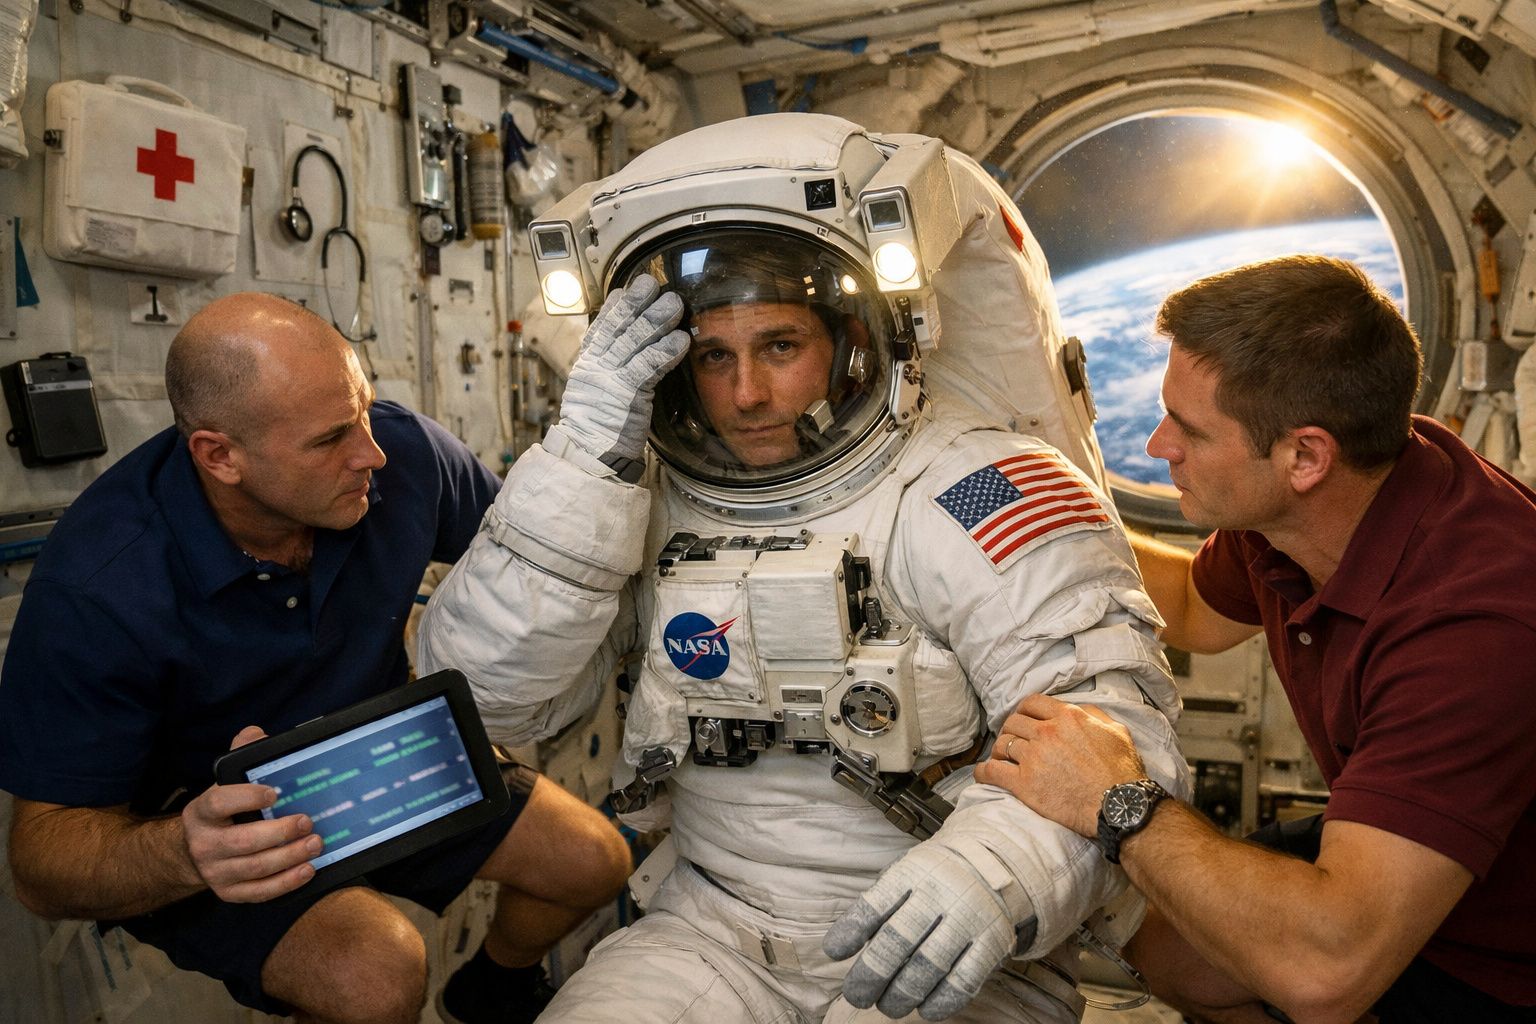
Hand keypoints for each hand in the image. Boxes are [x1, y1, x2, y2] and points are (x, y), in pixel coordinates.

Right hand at [180, 726, 321, 901]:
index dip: (246, 798)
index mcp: (201, 813)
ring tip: (315, 844)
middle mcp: (204, 844)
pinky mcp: (229, 893)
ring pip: (255, 868)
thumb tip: (258, 734)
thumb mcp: (224, 783)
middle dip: (279, 833)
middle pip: (242, 842)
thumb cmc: (223, 812)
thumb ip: (240, 755)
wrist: (196, 850)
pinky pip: (260, 892)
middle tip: (307, 821)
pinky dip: (286, 883)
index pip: (218, 803)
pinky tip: (307, 870)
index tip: (275, 793)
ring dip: (289, 857)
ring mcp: (215, 872)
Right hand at [555, 274, 688, 466]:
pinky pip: (648, 367)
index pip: (601, 329)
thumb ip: (608, 373)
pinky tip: (680, 341)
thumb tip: (622, 354)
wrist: (588, 455)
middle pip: (618, 328)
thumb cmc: (597, 431)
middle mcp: (597, 368)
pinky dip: (665, 352)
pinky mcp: (626, 394)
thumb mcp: (597, 395)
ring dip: (657, 321)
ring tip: (675, 305)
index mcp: (589, 367)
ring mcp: (610, 379)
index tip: (625, 290)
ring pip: (634, 342)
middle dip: (637, 303)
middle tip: (653, 284)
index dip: (614, 308)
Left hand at [824, 839, 1032, 1020]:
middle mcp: (939, 894)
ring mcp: (968, 917)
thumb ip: (881, 905)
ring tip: (888, 1006)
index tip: (835, 953)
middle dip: (871, 975)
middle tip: (857, 995)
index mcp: (911, 873)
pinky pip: (964, 979)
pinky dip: (942, 1001)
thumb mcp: (906, 874)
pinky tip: (925, 1009)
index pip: (875, 905)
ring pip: (929, 965)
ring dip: (903, 994)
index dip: (850, 931)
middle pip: (898, 941)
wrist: (996, 862)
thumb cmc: (934, 878)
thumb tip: (846, 949)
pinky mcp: (992, 941)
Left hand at [974, 694, 1145, 837]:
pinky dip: (984, 772)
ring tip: (1001, 759)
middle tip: (1013, 742)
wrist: (1120, 807)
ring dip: (999, 751)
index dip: (1024, 711)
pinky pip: (992, 771)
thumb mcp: (1116, 732)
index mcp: (1067, 717)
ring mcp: (1033, 757)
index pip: (1032, 703)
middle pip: (1013, 722)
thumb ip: (1094, 715)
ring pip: (1002, 745)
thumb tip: (1079, 710)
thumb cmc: (1122, 772)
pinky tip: (984, 774)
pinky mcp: (1024, 783)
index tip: (1022, 719)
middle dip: (1010, 731)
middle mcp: (1047, 733)